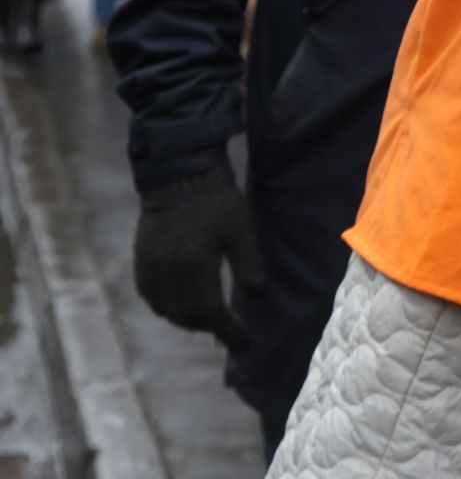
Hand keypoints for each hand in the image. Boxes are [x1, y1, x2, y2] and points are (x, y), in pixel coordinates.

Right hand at [132, 155, 264, 350]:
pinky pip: (152, 297)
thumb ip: (248, 266)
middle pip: (188, 317)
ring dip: (188, 318)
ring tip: (208, 317)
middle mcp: (167, 278)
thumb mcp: (241, 232)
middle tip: (229, 330)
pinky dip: (168, 306)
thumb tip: (258, 296)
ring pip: (167, 311)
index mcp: (193, 272)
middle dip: (209, 326)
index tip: (245, 346)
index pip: (212, 316)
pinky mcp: (141, 262)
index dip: (230, 333)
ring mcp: (149, 271)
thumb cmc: (216, 202)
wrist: (178, 176)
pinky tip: (182, 300)